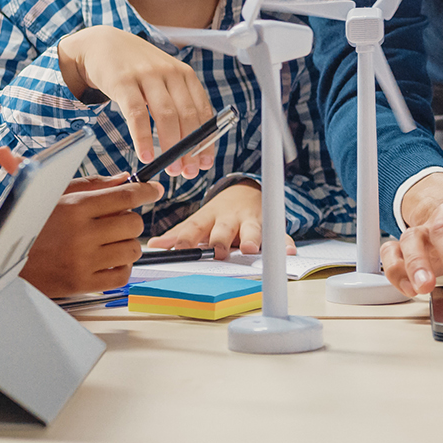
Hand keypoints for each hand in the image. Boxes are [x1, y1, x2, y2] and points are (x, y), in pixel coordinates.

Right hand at [22, 174, 164, 295]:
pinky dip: (121, 266)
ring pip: (133, 249)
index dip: (146, 191)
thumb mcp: (55, 195)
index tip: (154, 189)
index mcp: (74, 206)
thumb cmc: (29, 222)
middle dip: (130, 219)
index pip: (125, 195)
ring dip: (128, 243)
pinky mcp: (81, 284)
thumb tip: (126, 178)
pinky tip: (107, 259)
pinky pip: (122, 275)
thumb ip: (93, 185)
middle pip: (133, 222)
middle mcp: (81, 233)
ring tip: (111, 240)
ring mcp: (82, 261)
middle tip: (116, 219)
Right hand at [58, 26, 213, 175]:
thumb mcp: (164, 79)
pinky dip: (142, 138)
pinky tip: (146, 156)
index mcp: (185, 76)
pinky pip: (136, 114)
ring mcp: (147, 76)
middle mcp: (170, 73)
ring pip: (166, 115)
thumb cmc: (137, 69)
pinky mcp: (124, 82)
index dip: (207, 140)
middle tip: (188, 172)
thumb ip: (178, 104)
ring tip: (171, 169)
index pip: (203, 112)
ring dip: (171, 146)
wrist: (104, 43)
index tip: (205, 163)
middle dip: (191, 148)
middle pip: (187, 116)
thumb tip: (191, 146)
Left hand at [146, 182, 295, 260]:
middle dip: (221, 239)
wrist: (246, 192)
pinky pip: (280, 235)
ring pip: (253, 229)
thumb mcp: (199, 220)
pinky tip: (288, 250)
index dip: (187, 238)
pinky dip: (285, 243)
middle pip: (224, 229)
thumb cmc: (219, 214)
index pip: (195, 227)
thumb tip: (154, 246)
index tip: (179, 249)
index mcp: (210, 218)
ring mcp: (252, 221)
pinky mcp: (270, 226)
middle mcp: (230, 219)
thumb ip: (179, 234)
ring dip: (252, 237)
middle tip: (217, 251)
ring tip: (251, 247)